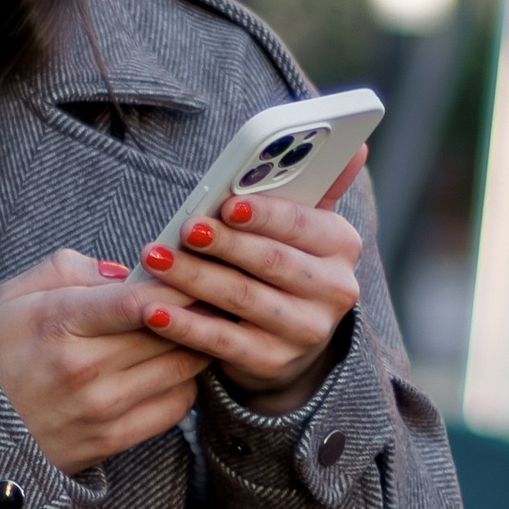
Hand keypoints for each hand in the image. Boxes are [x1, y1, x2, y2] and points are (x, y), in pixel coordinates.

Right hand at [0, 251, 207, 473]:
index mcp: (59, 323)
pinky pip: (174, 408)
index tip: (198, 269)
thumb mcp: (16, 296)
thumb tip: (126, 272)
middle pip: (169, 332)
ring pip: (181, 368)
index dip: (179, 283)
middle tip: (215, 293)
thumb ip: (70, 269)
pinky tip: (175, 368)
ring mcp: (100, 408)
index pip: (138, 300)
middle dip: (199, 309)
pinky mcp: (111, 440)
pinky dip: (185, 384)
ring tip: (201, 327)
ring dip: (197, 346)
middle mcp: (83, 368)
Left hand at [129, 157, 367, 407]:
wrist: (290, 340)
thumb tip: (356, 146)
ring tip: (155, 259)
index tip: (227, 204)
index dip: (265, 214)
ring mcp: (305, 331)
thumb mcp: (306, 226)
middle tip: (184, 228)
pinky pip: (222, 342)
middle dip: (224, 243)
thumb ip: (320, 185)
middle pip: (272, 261)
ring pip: (242, 299)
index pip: (304, 225)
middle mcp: (334, 291)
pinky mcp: (272, 362)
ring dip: (193, 278)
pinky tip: (153, 311)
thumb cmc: (287, 264)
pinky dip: (185, 325)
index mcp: (342, 247)